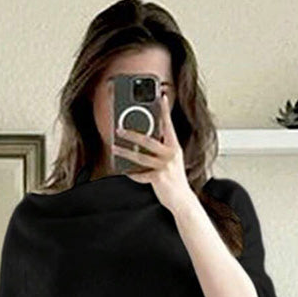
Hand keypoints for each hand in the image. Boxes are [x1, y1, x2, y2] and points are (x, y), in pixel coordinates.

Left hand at [112, 92, 190, 212]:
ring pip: (140, 157)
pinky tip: (124, 170)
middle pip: (148, 140)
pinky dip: (132, 173)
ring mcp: (164, 167)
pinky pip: (141, 174)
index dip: (165, 110)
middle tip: (119, 129)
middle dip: (132, 134)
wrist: (182, 199)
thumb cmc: (175, 179)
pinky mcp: (158, 179)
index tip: (161, 97)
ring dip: (125, 152)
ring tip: (115, 148)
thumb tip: (144, 141)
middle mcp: (170, 155)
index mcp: (175, 147)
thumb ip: (162, 149)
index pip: (169, 125)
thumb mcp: (172, 160)